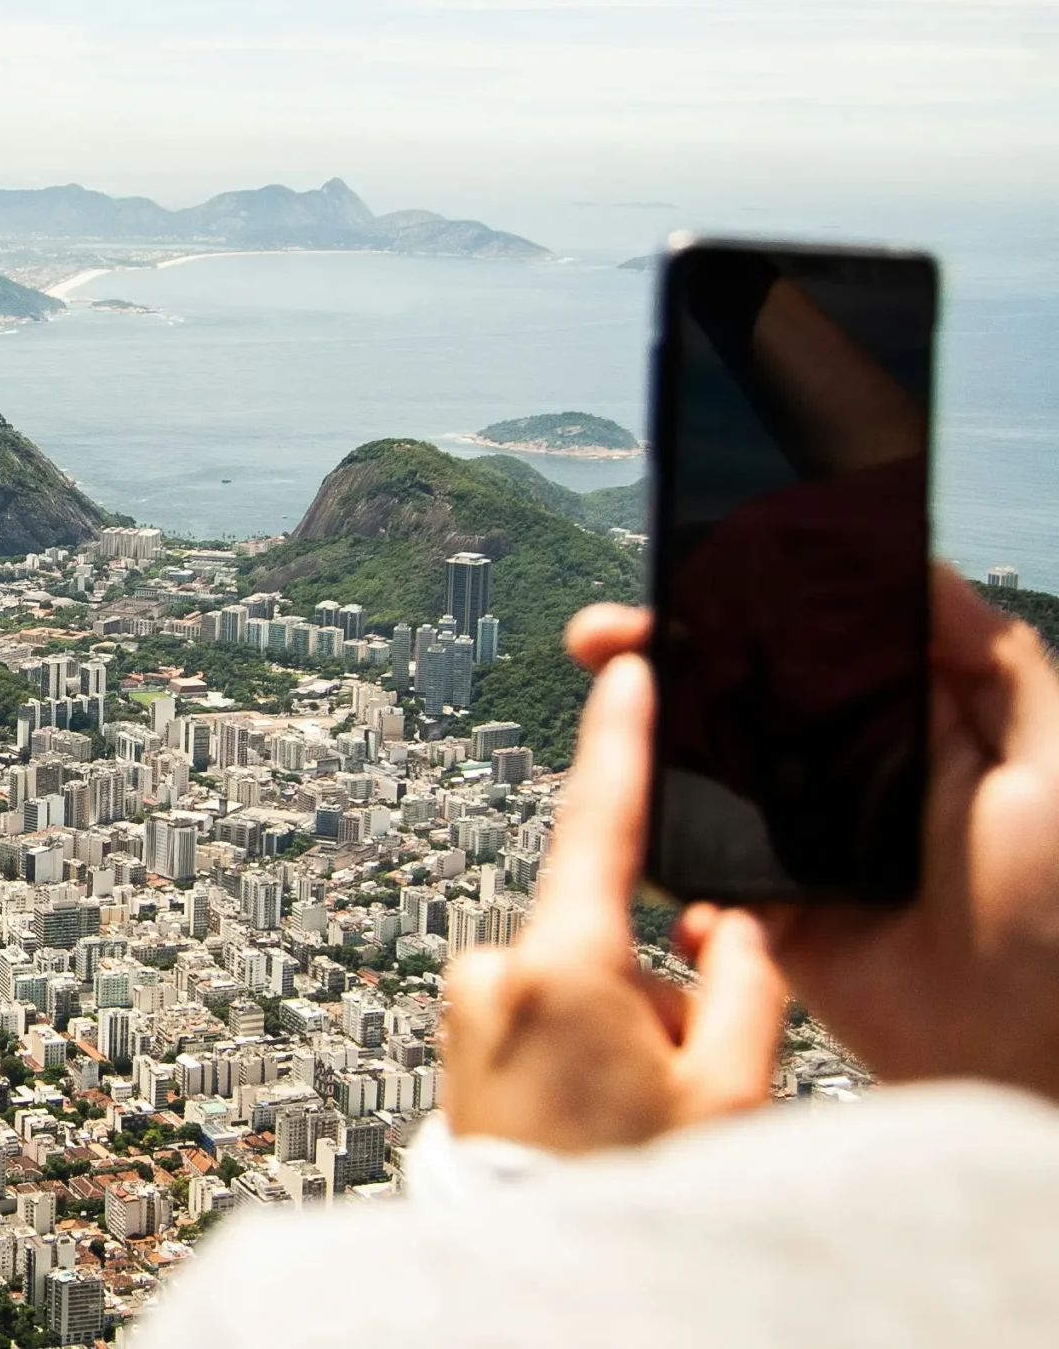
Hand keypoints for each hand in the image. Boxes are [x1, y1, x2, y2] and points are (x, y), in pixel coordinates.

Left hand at [441, 649, 787, 1152]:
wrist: (532, 1277)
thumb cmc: (631, 1190)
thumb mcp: (730, 1088)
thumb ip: (742, 981)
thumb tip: (721, 929)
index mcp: (560, 963)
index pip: (600, 825)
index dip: (619, 741)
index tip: (622, 669)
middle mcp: (492, 971)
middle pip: (606, 938)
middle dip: (651, 993)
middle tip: (665, 1089)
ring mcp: (464, 1009)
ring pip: (576, 986)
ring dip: (613, 1031)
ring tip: (617, 1123)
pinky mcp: (454, 1044)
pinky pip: (538, 1021)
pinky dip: (574, 1053)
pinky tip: (582, 1123)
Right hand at [572, 570, 1058, 1101]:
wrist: (1024, 1047)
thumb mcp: (1049, 762)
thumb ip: (996, 662)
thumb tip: (921, 564)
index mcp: (902, 726)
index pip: (804, 646)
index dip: (739, 606)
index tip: (680, 576)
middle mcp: (841, 773)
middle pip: (732, 696)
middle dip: (657, 657)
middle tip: (599, 637)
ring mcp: (796, 840)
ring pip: (697, 773)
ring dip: (635, 744)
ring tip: (598, 726)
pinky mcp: (765, 908)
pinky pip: (691, 868)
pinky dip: (654, 850)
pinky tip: (635, 827)